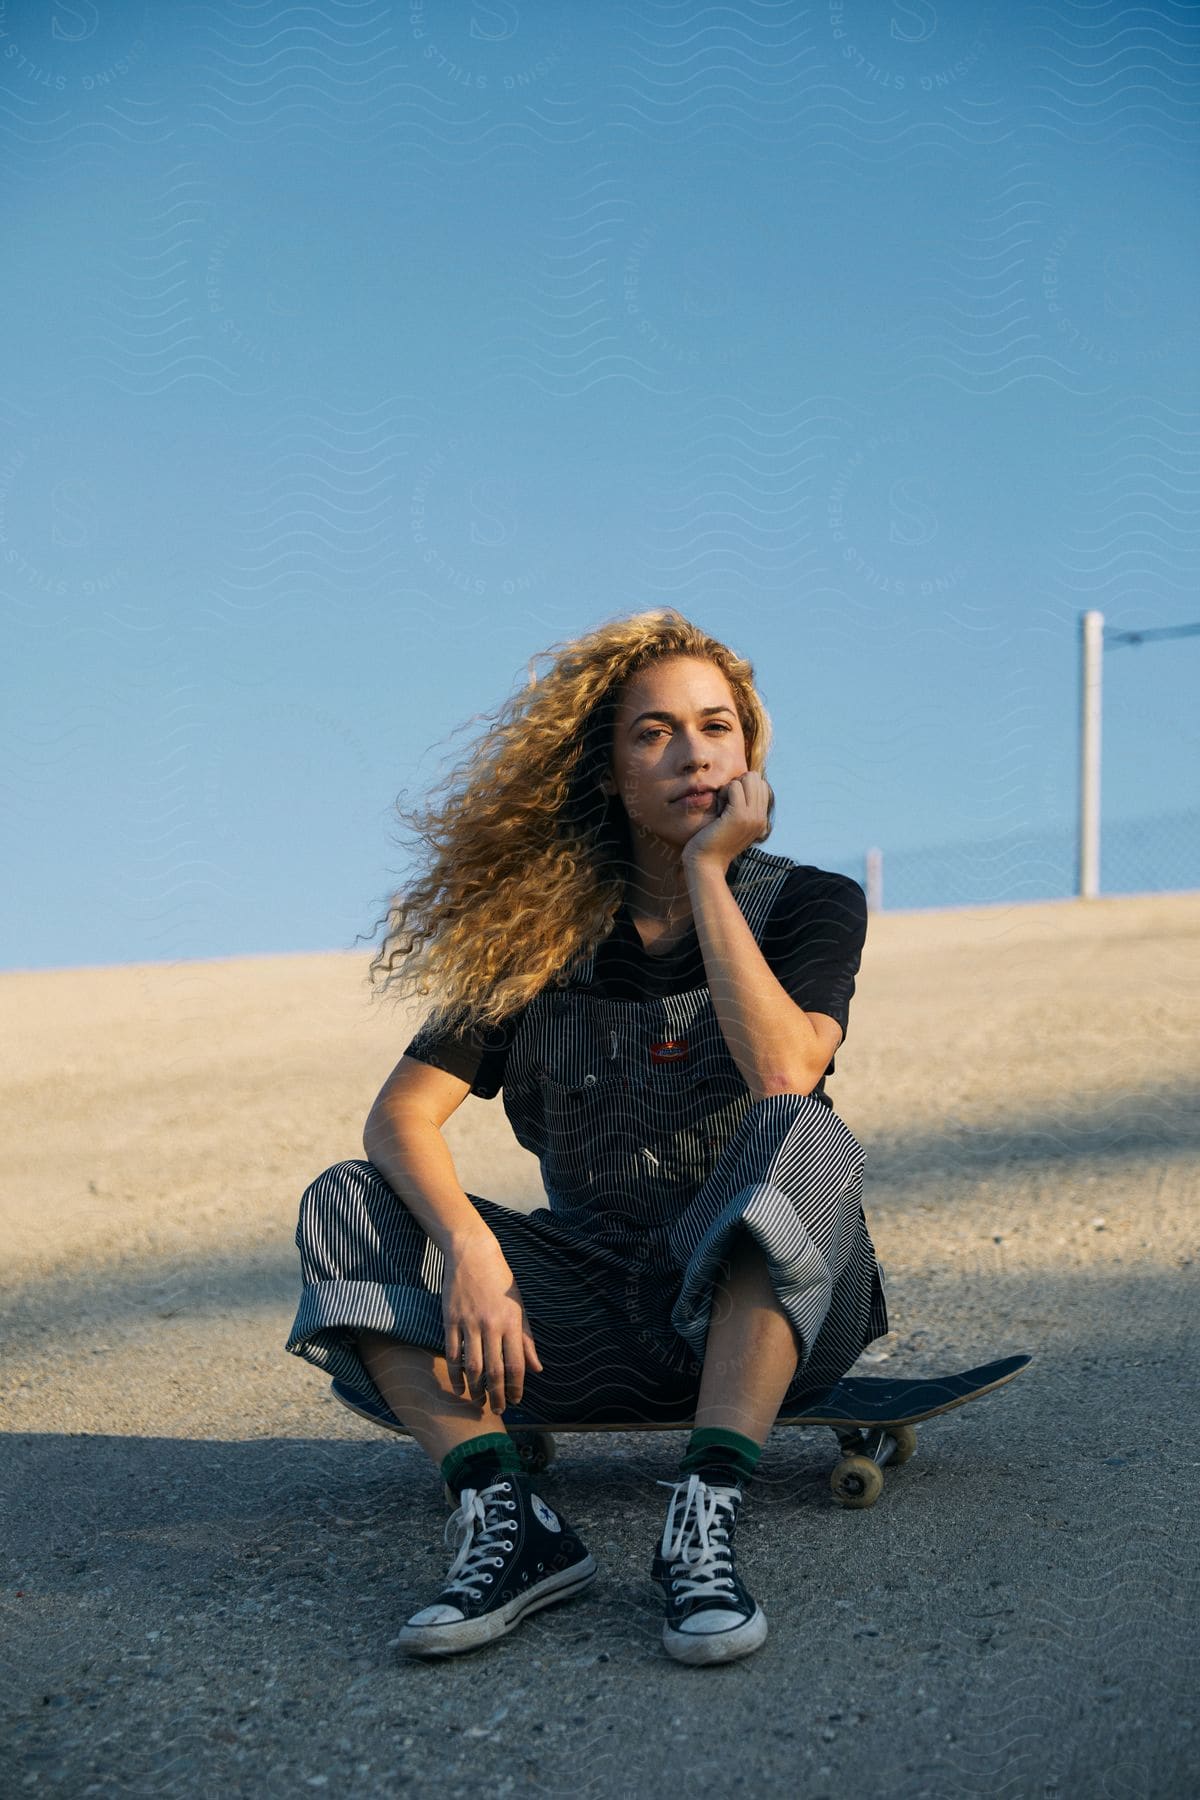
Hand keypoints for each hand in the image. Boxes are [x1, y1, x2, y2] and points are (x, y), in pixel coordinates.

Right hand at [442, 1238, 542, 1411]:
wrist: (472, 1253)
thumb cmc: (500, 1280)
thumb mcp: (519, 1306)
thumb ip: (527, 1339)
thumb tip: (537, 1368)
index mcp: (512, 1322)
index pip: (516, 1364)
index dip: (517, 1387)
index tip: (516, 1401)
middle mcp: (491, 1325)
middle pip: (494, 1370)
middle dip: (497, 1395)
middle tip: (498, 1410)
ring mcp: (469, 1323)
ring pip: (472, 1366)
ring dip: (476, 1389)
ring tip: (478, 1401)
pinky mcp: (450, 1320)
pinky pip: (452, 1353)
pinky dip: (455, 1373)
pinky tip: (458, 1386)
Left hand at [681, 770, 771, 872]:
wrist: (706, 864)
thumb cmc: (712, 843)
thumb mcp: (732, 824)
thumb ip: (741, 807)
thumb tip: (740, 782)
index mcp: (761, 819)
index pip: (761, 784)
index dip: (743, 786)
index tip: (730, 803)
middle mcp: (761, 817)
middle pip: (756, 778)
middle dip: (738, 783)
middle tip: (724, 802)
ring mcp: (752, 816)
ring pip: (747, 779)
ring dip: (730, 788)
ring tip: (721, 806)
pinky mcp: (739, 815)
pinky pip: (734, 786)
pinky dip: (723, 792)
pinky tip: (717, 808)